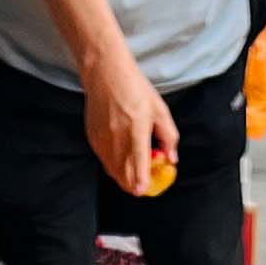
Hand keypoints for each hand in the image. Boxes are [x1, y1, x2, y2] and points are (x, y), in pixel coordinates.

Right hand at [85, 53, 177, 196]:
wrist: (106, 74)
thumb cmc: (135, 89)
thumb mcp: (160, 111)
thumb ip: (168, 137)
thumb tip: (172, 158)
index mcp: (136, 131)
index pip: (138, 167)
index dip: (142, 183)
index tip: (145, 189)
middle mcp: (117, 139)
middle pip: (123, 177)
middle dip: (134, 184)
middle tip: (145, 180)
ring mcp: (103, 141)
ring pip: (113, 172)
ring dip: (124, 176)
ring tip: (135, 167)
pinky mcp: (93, 139)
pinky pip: (104, 161)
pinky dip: (114, 164)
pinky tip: (123, 154)